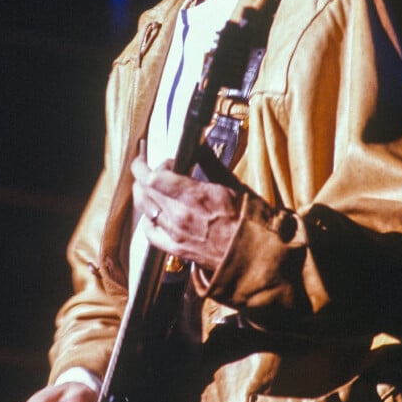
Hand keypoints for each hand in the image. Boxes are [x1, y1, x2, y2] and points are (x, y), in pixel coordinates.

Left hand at [131, 150, 242, 271]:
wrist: (258, 257)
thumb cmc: (251, 221)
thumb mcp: (233, 184)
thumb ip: (210, 163)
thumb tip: (198, 144)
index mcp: (194, 196)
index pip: (152, 177)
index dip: (147, 164)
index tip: (155, 159)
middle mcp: (180, 216)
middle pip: (144, 191)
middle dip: (142, 175)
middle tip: (149, 167)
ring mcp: (176, 235)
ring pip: (145, 209)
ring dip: (144, 194)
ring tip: (150, 186)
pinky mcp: (177, 250)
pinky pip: (150, 232)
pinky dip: (147, 219)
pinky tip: (152, 213)